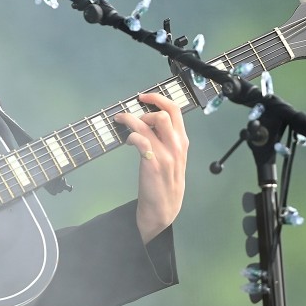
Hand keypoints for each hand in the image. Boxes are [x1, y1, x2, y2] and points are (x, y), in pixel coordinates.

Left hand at [114, 92, 188, 244]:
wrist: (164, 208)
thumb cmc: (166, 181)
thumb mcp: (174, 157)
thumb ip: (167, 139)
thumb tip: (150, 120)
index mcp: (182, 142)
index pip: (175, 110)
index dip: (158, 98)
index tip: (143, 96)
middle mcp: (177, 146)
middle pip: (164, 114)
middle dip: (145, 110)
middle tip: (134, 117)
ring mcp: (166, 155)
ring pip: (149, 124)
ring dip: (132, 119)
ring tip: (122, 123)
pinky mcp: (152, 164)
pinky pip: (140, 140)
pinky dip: (131, 136)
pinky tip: (127, 143)